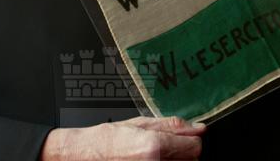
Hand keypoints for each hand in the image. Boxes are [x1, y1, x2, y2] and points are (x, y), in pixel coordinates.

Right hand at [40, 115, 205, 160]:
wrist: (83, 156)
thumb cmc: (107, 140)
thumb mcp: (140, 124)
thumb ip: (172, 126)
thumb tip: (197, 127)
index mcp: (154, 147)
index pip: (195, 147)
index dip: (192, 140)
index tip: (186, 137)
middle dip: (182, 152)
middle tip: (164, 146)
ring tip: (153, 155)